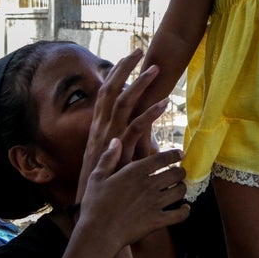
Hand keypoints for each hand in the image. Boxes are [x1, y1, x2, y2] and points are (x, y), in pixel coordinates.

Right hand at [77, 49, 166, 201]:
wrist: (94, 207)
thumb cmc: (103, 182)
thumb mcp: (108, 154)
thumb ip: (119, 137)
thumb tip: (132, 123)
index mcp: (97, 126)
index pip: (105, 91)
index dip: (116, 72)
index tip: (130, 56)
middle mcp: (100, 128)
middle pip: (110, 89)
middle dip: (124, 68)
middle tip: (140, 50)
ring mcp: (109, 138)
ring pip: (122, 103)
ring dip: (139, 84)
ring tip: (155, 69)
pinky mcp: (120, 150)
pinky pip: (135, 126)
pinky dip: (149, 112)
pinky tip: (164, 103)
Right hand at [79, 140, 189, 245]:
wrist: (97, 234)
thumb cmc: (94, 205)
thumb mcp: (97, 177)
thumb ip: (108, 157)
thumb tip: (116, 140)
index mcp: (135, 172)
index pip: (163, 158)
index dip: (175, 154)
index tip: (180, 154)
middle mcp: (148, 185)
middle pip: (176, 173)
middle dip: (180, 172)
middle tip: (178, 174)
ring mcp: (154, 203)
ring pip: (180, 191)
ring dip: (182, 189)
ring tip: (179, 189)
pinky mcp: (157, 221)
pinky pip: (179, 215)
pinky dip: (185, 211)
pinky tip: (184, 209)